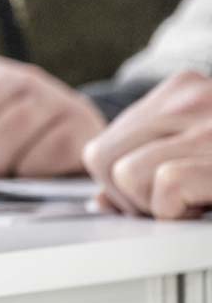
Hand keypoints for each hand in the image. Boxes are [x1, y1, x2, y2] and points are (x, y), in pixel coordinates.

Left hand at [83, 72, 211, 218]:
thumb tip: (101, 201)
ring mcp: (209, 121)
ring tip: (197, 202)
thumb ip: (148, 161)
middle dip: (132, 197)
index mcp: (181, 93)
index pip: (102, 145)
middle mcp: (192, 98)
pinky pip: (169, 182)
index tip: (156, 197)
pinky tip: (206, 206)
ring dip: (159, 206)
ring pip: (128, 174)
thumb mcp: (199, 152)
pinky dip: (179, 209)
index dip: (120, 185)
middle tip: (176, 205)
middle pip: (102, 159)